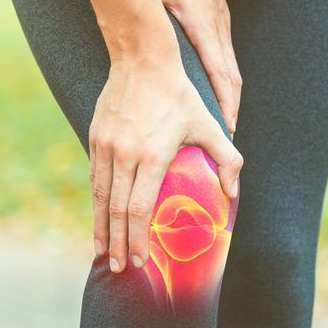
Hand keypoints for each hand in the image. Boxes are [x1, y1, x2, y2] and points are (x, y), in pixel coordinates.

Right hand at [88, 37, 242, 273]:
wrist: (141, 59)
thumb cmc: (179, 94)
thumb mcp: (208, 124)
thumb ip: (227, 159)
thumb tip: (234, 193)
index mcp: (151, 155)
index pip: (138, 208)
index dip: (137, 238)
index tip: (140, 260)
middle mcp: (124, 154)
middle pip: (115, 210)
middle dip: (116, 243)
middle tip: (118, 268)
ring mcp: (106, 145)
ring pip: (99, 196)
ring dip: (100, 227)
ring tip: (102, 251)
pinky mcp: (95, 136)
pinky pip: (94, 176)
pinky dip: (95, 202)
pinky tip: (98, 216)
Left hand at [147, 0, 241, 133]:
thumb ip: (144, 12)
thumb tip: (125, 33)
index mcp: (203, 28)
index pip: (219, 72)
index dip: (224, 102)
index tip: (228, 126)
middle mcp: (218, 32)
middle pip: (231, 79)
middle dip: (230, 108)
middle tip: (227, 137)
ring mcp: (222, 29)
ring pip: (231, 72)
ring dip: (229, 98)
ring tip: (224, 125)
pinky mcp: (219, 25)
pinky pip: (226, 61)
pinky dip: (226, 83)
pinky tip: (217, 97)